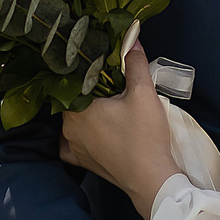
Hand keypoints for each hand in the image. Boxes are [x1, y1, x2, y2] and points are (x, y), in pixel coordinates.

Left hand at [57, 46, 176, 217]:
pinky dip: (79, 136)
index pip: (74, 80)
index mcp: (77, 108)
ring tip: (106, 106)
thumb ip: (134, 64)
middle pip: (73, 99)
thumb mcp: (143, 93)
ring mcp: (73, 146)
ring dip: (85, 112)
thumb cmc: (145, 136)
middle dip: (89, 91)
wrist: (151, 179)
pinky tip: (91, 131)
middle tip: (109, 84)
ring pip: (72, 120)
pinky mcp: (83, 162)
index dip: (87, 70)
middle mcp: (68, 127)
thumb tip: (132, 40)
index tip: (100, 65)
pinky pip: (72, 144)